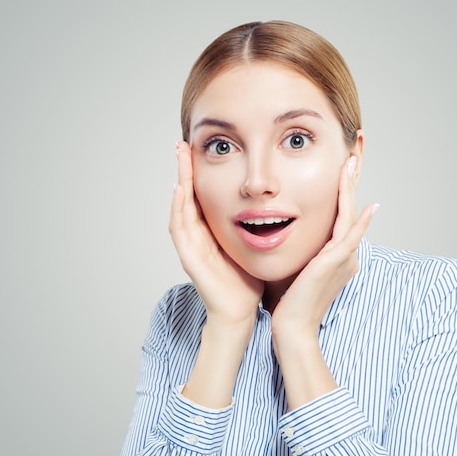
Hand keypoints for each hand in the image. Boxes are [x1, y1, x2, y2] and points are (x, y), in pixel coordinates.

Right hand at [169, 142, 263, 327]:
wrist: (239, 313)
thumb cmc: (246, 281)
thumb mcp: (251, 245)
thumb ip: (255, 226)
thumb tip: (277, 202)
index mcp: (211, 231)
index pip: (203, 195)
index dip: (200, 171)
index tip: (203, 146)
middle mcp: (197, 236)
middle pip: (187, 195)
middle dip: (184, 168)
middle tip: (183, 142)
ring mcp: (190, 247)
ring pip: (180, 207)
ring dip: (179, 180)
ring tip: (180, 155)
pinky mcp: (189, 259)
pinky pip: (180, 229)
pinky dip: (179, 208)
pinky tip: (181, 189)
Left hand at [272, 154, 377, 351]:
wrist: (292, 326)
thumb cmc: (290, 300)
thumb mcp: (297, 268)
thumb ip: (302, 252)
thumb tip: (290, 235)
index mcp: (337, 257)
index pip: (341, 218)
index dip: (342, 194)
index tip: (339, 173)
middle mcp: (345, 257)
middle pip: (349, 213)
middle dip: (349, 185)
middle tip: (350, 160)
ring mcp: (342, 260)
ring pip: (350, 219)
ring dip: (351, 192)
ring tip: (352, 167)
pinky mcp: (334, 265)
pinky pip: (349, 238)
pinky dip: (360, 222)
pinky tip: (368, 207)